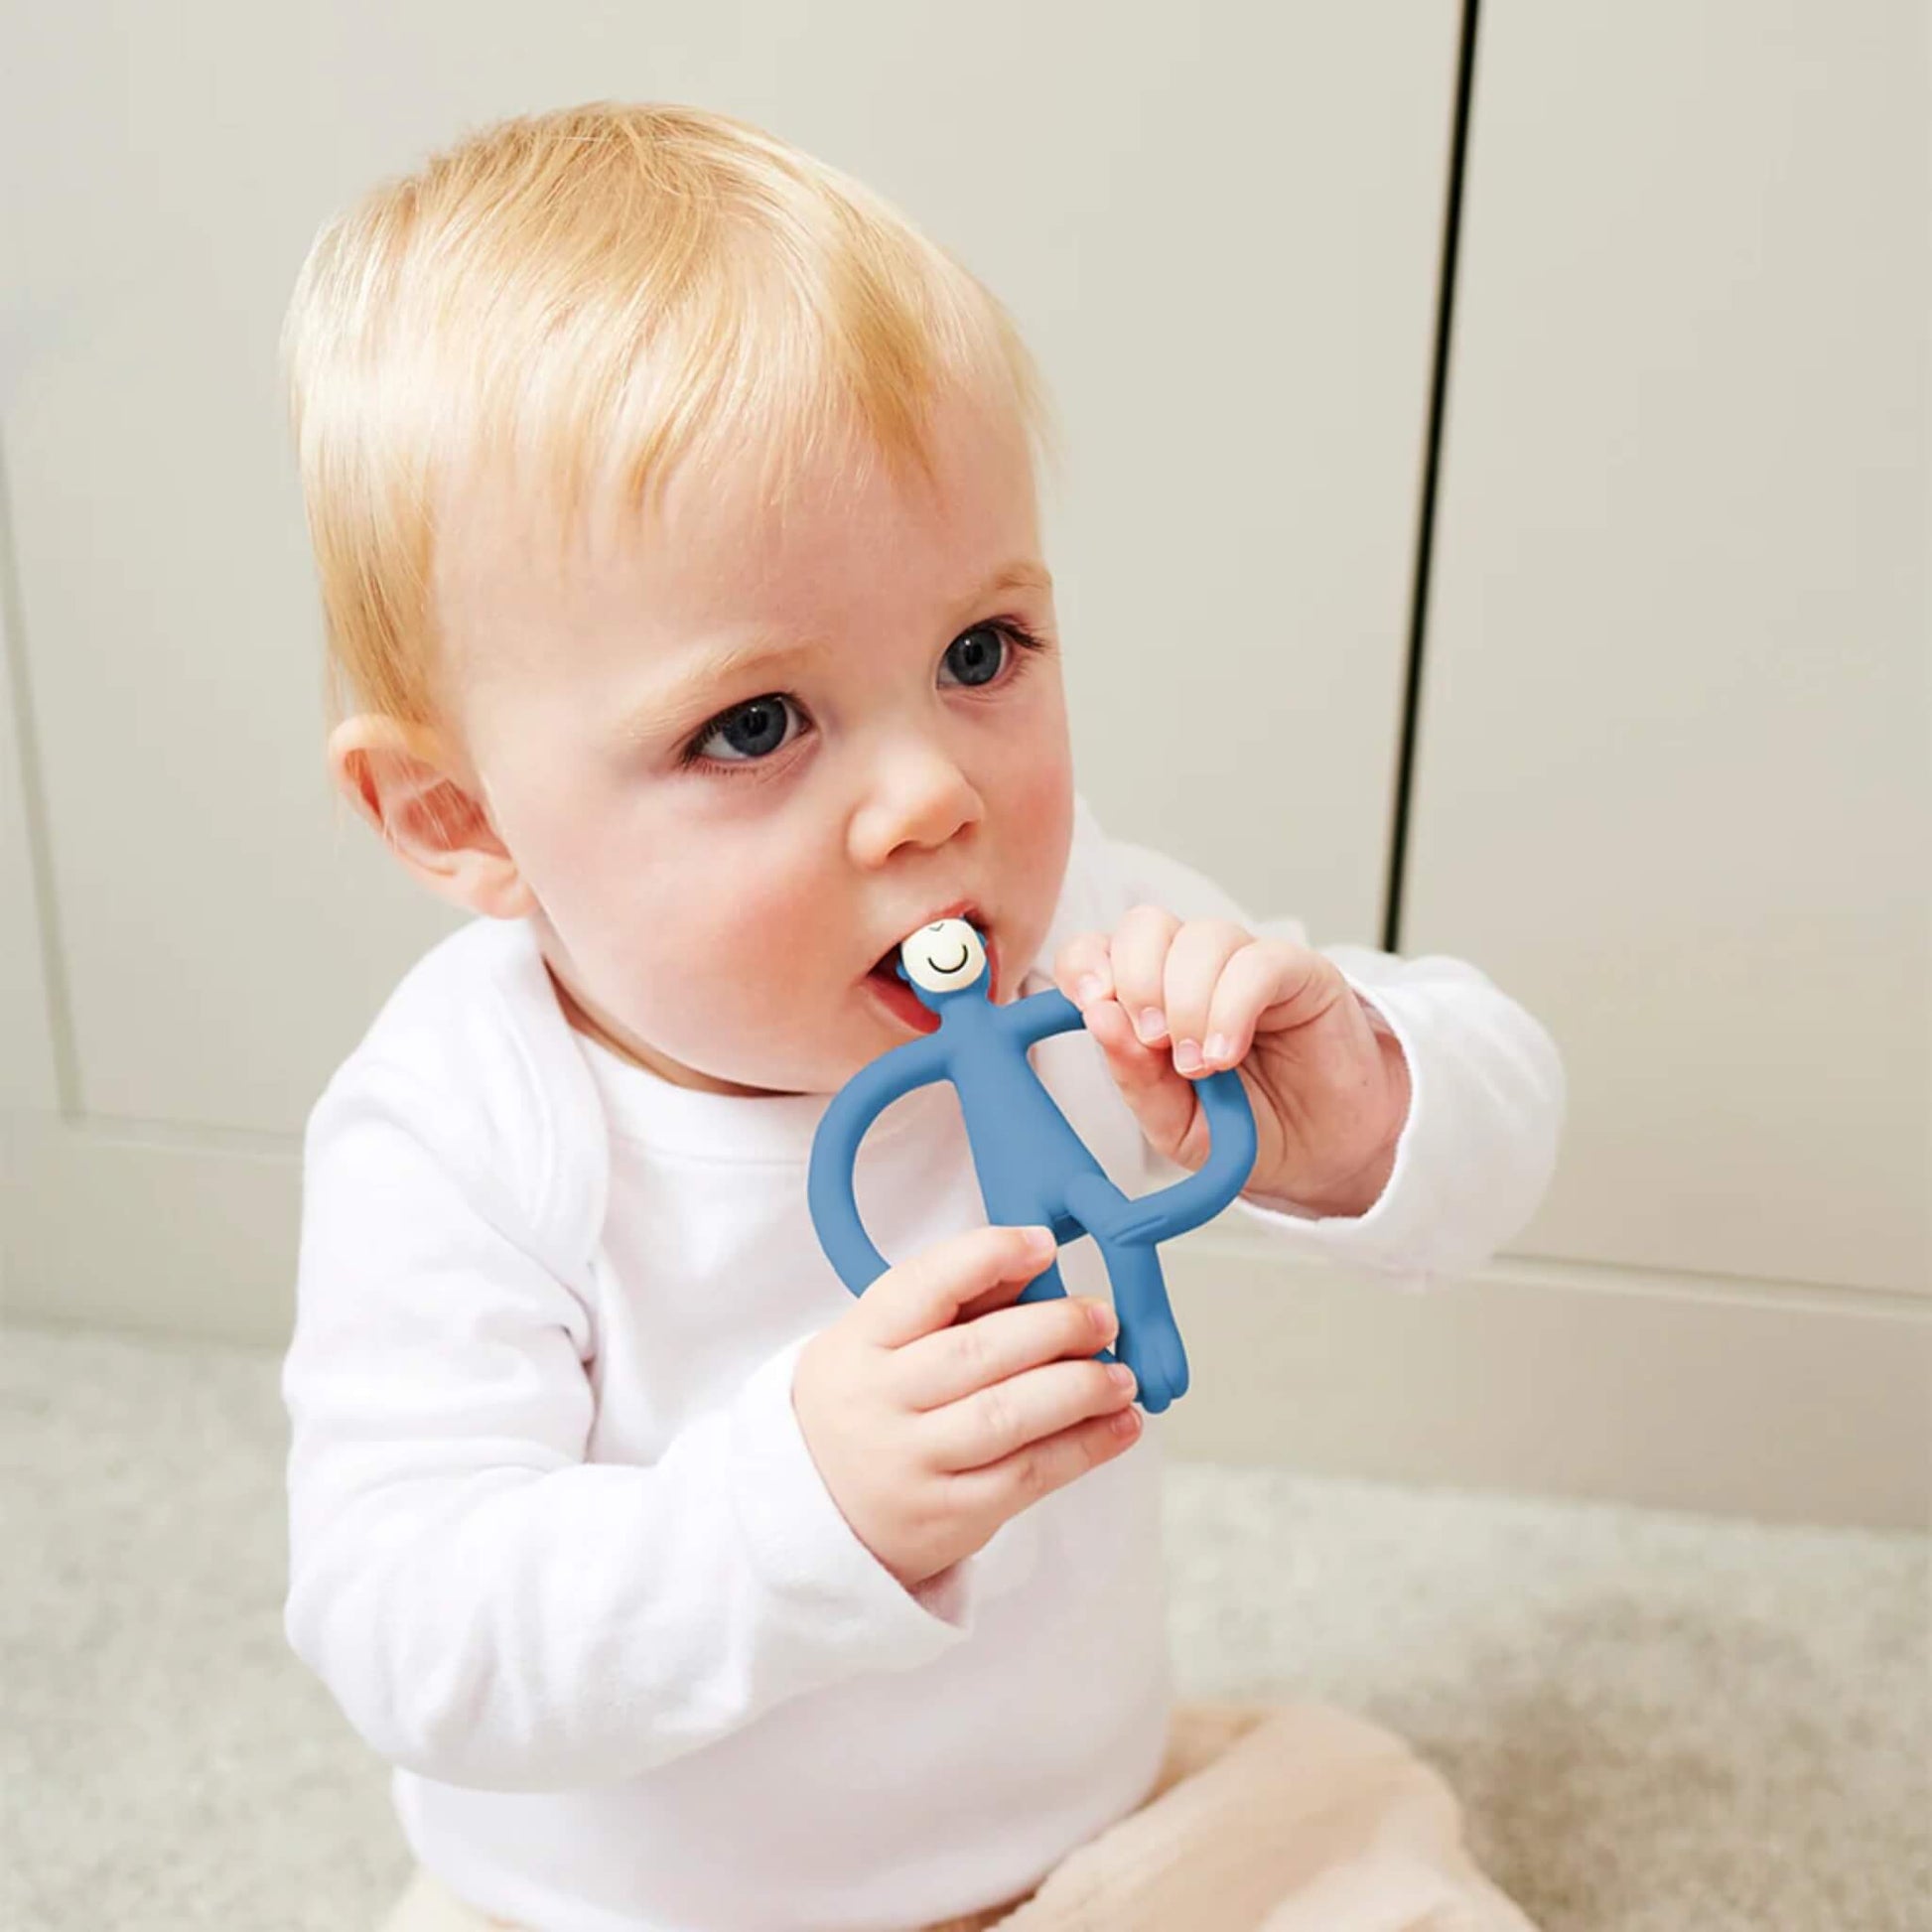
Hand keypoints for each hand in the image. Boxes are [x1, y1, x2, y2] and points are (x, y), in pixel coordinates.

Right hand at [792, 1224, 1142, 1591]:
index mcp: (857, 1343)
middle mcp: (879, 1402)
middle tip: (1102, 1317)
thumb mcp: (880, 1344)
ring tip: (1120, 1374)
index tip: (1043, 1243)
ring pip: (1008, 1417)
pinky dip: (1084, 1447)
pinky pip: (1027, 1476)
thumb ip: (952, 1303)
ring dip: (1080, 1389)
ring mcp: (912, 1464)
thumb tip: (1033, 1263)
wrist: (817, 1513)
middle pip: (977, 1354)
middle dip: (1054, 1328)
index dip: (987, 1256)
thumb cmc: (867, 1407)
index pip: (922, 1286)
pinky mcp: (949, 1516)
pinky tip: (1118, 1424)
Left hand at [1054, 908, 1411, 1217]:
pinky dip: (1231, 1007)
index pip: (1097, 948)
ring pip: (1201, 938)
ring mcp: (1246, 965)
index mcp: (1149, 996)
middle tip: (1153, 1044)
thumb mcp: (1174, 1122)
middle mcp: (1193, 969)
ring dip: (1187, 1003)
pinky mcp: (1301, 972)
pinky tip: (1225, 1053)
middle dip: (1136, 981)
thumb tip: (1098, 1018)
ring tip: (1200, 1066)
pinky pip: (1258, 962)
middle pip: (1144, 926)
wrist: (1322, 1157)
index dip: (1085, 965)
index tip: (1092, 1007)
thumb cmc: (1244, 1130)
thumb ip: (1135, 1077)